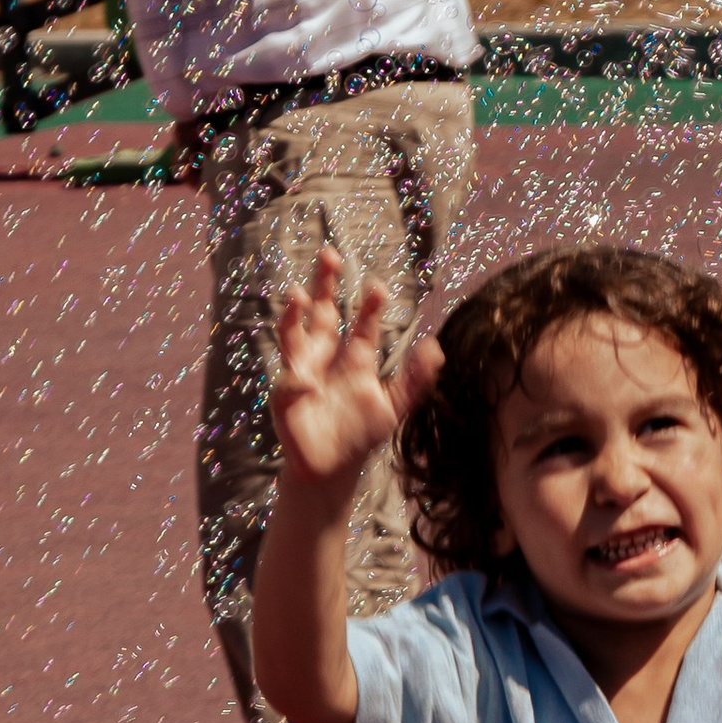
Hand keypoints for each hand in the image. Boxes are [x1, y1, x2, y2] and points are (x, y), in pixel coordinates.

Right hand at [272, 247, 442, 494]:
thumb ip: (416, 381)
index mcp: (354, 358)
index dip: (369, 306)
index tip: (378, 287)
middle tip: (329, 254)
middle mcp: (326, 357)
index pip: (363, 325)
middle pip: (324, 312)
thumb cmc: (361, 434)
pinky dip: (298, 382)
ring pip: (294, 334)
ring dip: (293, 314)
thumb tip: (436, 348)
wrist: (332, 468)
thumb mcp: (394, 407)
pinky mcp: (285, 396)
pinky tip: (309, 383)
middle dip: (324, 284)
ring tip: (295, 293)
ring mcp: (303, 372)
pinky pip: (290, 384)